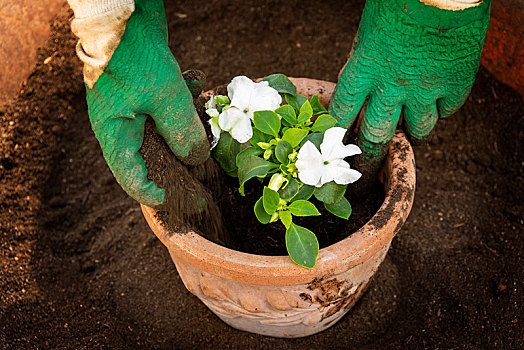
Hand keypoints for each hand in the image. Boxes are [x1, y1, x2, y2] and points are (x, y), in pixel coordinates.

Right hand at [86, 0, 208, 207]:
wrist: (126, 16)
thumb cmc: (136, 56)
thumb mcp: (165, 98)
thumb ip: (182, 132)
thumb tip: (196, 159)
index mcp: (115, 133)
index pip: (130, 178)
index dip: (154, 194)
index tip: (181, 199)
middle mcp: (120, 126)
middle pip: (145, 164)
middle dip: (172, 176)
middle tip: (200, 185)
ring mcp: (132, 111)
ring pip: (157, 142)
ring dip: (180, 151)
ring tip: (205, 159)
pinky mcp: (144, 96)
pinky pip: (163, 121)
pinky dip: (180, 128)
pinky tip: (199, 127)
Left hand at [329, 0, 490, 179]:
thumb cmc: (399, 2)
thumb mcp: (367, 33)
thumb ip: (362, 63)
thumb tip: (356, 85)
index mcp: (364, 70)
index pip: (342, 113)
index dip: (336, 133)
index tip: (334, 145)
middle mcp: (392, 86)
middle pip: (377, 135)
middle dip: (371, 153)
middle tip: (369, 162)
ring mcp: (426, 88)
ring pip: (418, 130)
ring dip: (412, 131)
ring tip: (410, 127)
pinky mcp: (455, 83)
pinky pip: (447, 112)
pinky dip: (441, 109)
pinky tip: (437, 101)